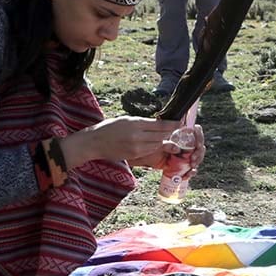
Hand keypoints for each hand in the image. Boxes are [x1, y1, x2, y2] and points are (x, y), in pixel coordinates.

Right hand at [59, 116, 182, 170]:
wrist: (95, 142)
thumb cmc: (109, 127)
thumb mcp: (126, 119)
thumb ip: (142, 122)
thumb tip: (158, 123)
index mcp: (135, 123)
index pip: (160, 125)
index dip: (172, 125)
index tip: (180, 123)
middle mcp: (137, 136)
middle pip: (161, 135)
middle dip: (171, 133)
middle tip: (178, 130)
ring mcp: (136, 147)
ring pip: (157, 144)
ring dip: (164, 140)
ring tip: (169, 136)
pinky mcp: (134, 155)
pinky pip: (150, 151)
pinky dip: (155, 147)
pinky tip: (158, 143)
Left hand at [146, 124, 205, 176]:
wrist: (143, 157)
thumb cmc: (149, 145)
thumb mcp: (157, 143)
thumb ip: (167, 144)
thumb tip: (177, 149)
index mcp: (181, 133)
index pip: (195, 131)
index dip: (199, 136)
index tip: (198, 145)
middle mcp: (185, 143)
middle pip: (199, 145)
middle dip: (199, 153)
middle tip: (193, 159)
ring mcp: (184, 154)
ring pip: (197, 156)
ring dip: (197, 162)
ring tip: (191, 167)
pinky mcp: (181, 165)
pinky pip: (191, 168)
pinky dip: (191, 172)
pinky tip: (187, 175)